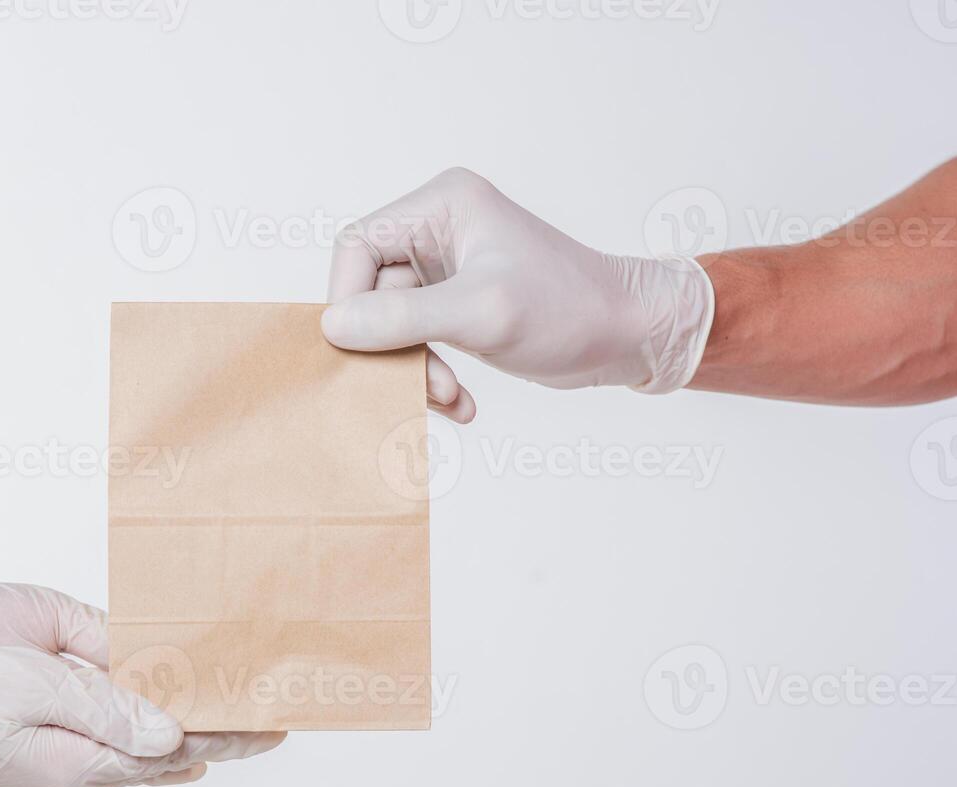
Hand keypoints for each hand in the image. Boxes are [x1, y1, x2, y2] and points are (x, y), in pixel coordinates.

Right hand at [0, 582, 283, 786]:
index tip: (278, 726)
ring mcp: (66, 694)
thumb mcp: (33, 699)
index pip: (172, 753)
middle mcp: (80, 736)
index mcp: (77, 766)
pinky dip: (151, 647)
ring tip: (252, 661)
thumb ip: (108, 711)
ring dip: (191, 679)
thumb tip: (175, 734)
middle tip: (282, 692)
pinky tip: (186, 634)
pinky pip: (110, 653)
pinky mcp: (49, 653)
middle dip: (220, 713)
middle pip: (167, 729)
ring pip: (145, 692)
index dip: (226, 736)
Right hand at [322, 168, 715, 419]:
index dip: (349, 300)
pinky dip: (431, 376)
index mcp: (443, 205)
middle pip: (370, 290)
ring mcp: (446, 269)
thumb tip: (333, 326)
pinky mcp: (456, 304)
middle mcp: (439, 228)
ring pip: (390, 324)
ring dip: (414, 370)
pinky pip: (416, 341)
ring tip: (450, 399)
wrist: (631, 336)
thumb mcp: (481, 314)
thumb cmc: (571, 310)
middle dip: (392, 347)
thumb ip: (402, 319)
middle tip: (423, 386)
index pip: (357, 247)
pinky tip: (461, 403)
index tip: (361, 349)